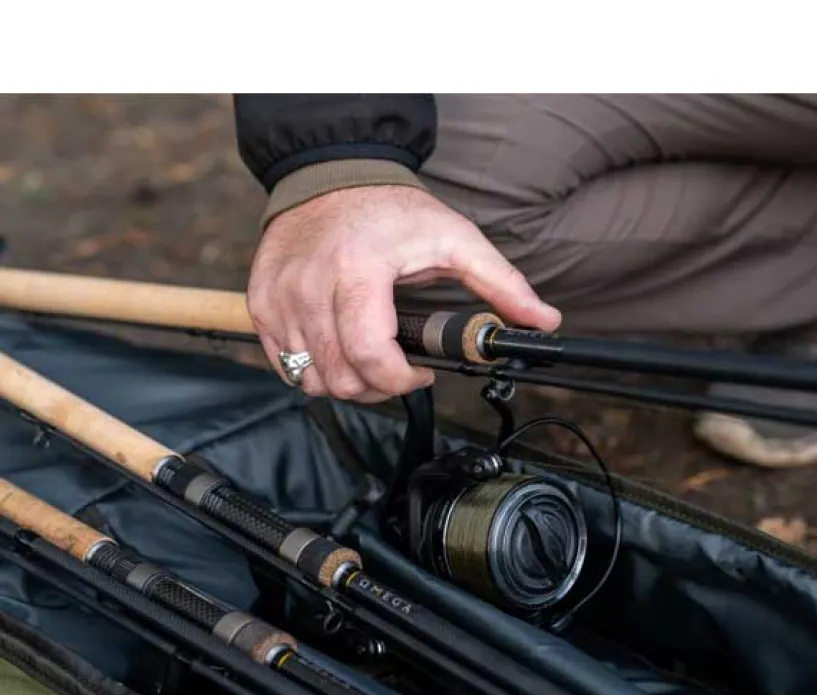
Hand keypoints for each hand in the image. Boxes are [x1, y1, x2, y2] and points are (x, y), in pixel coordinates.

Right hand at [247, 184, 560, 400]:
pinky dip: (313, 369)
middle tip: (397, 368)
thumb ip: (501, 283)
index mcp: (359, 270)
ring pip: (311, 378)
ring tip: (369, 358)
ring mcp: (280, 297)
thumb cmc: (391, 210)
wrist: (329, 173)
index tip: (420, 372)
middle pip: (341, 377)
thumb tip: (543, 321)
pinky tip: (338, 347)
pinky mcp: (262, 303)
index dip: (401, 381)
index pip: (372, 356)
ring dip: (346, 382)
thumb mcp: (454, 238)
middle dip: (378, 387)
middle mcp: (311, 286)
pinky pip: (285, 364)